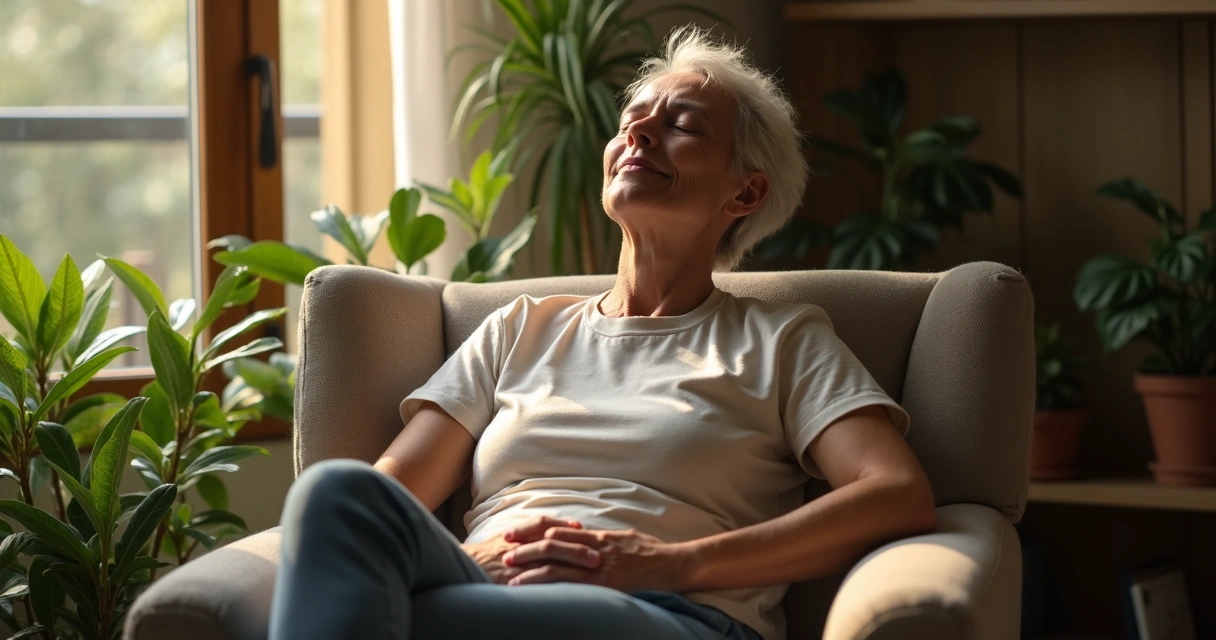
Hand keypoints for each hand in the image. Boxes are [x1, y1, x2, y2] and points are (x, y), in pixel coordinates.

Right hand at [461, 516, 598, 583]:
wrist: (464, 567)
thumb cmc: (485, 554)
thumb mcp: (503, 537)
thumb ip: (523, 532)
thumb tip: (543, 528)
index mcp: (518, 534)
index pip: (545, 525)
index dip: (565, 527)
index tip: (582, 529)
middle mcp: (520, 547)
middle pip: (553, 544)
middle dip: (576, 548)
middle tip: (597, 555)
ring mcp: (518, 566)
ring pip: (550, 564)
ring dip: (573, 567)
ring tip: (593, 571)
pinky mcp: (516, 582)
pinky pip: (539, 583)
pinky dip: (557, 585)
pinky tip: (574, 589)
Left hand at [503, 527, 691, 592]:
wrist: (674, 565)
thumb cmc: (651, 552)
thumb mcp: (624, 538)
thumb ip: (601, 539)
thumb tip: (583, 535)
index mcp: (597, 536)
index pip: (558, 530)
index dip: (533, 532)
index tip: (514, 534)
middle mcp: (594, 548)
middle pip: (552, 544)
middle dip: (526, 548)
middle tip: (504, 551)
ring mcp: (600, 566)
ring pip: (558, 565)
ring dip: (532, 570)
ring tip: (512, 576)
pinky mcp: (606, 584)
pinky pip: (574, 585)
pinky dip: (552, 588)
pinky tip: (537, 592)